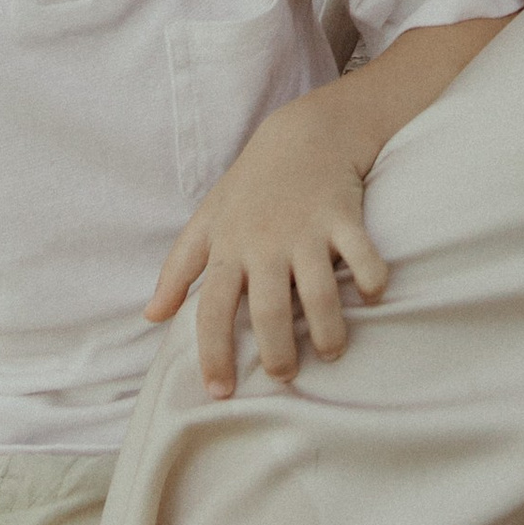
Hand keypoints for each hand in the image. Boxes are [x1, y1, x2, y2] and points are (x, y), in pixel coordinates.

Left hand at [148, 92, 390, 394]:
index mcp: (229, 249)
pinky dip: (372, 281)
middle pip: (269, 313)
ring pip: (319, 296)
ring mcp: (308, 231)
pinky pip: (363, 258)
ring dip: (327, 333)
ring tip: (331, 351)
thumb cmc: (251, 185)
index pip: (212, 312)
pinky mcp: (345, 217)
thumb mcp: (208, 220)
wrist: (305, 131)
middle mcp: (266, 244)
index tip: (220, 393)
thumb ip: (179, 269)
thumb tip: (151, 316)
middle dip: (277, 356)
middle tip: (285, 376)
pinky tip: (372, 295)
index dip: (214, 356)